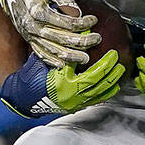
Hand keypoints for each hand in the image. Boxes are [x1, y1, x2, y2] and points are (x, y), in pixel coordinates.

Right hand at [0, 0, 100, 66]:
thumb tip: (78, 13)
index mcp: (39, 12)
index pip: (68, 23)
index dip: (84, 23)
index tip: (94, 20)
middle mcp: (33, 26)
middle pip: (63, 39)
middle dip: (82, 42)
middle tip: (96, 40)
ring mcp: (29, 34)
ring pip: (53, 51)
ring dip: (71, 56)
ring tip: (85, 58)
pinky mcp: (27, 38)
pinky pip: (40, 54)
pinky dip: (52, 60)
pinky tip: (63, 64)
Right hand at [0, 51, 123, 117]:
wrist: (24, 97)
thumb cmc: (33, 76)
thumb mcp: (45, 62)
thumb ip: (61, 52)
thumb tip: (79, 37)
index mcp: (65, 84)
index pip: (92, 74)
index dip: (105, 64)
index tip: (113, 54)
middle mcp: (72, 96)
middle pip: (99, 84)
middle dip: (112, 72)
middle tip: (120, 61)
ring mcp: (75, 103)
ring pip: (100, 94)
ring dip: (112, 83)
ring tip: (120, 72)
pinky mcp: (75, 107)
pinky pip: (95, 101)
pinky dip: (105, 94)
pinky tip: (112, 88)